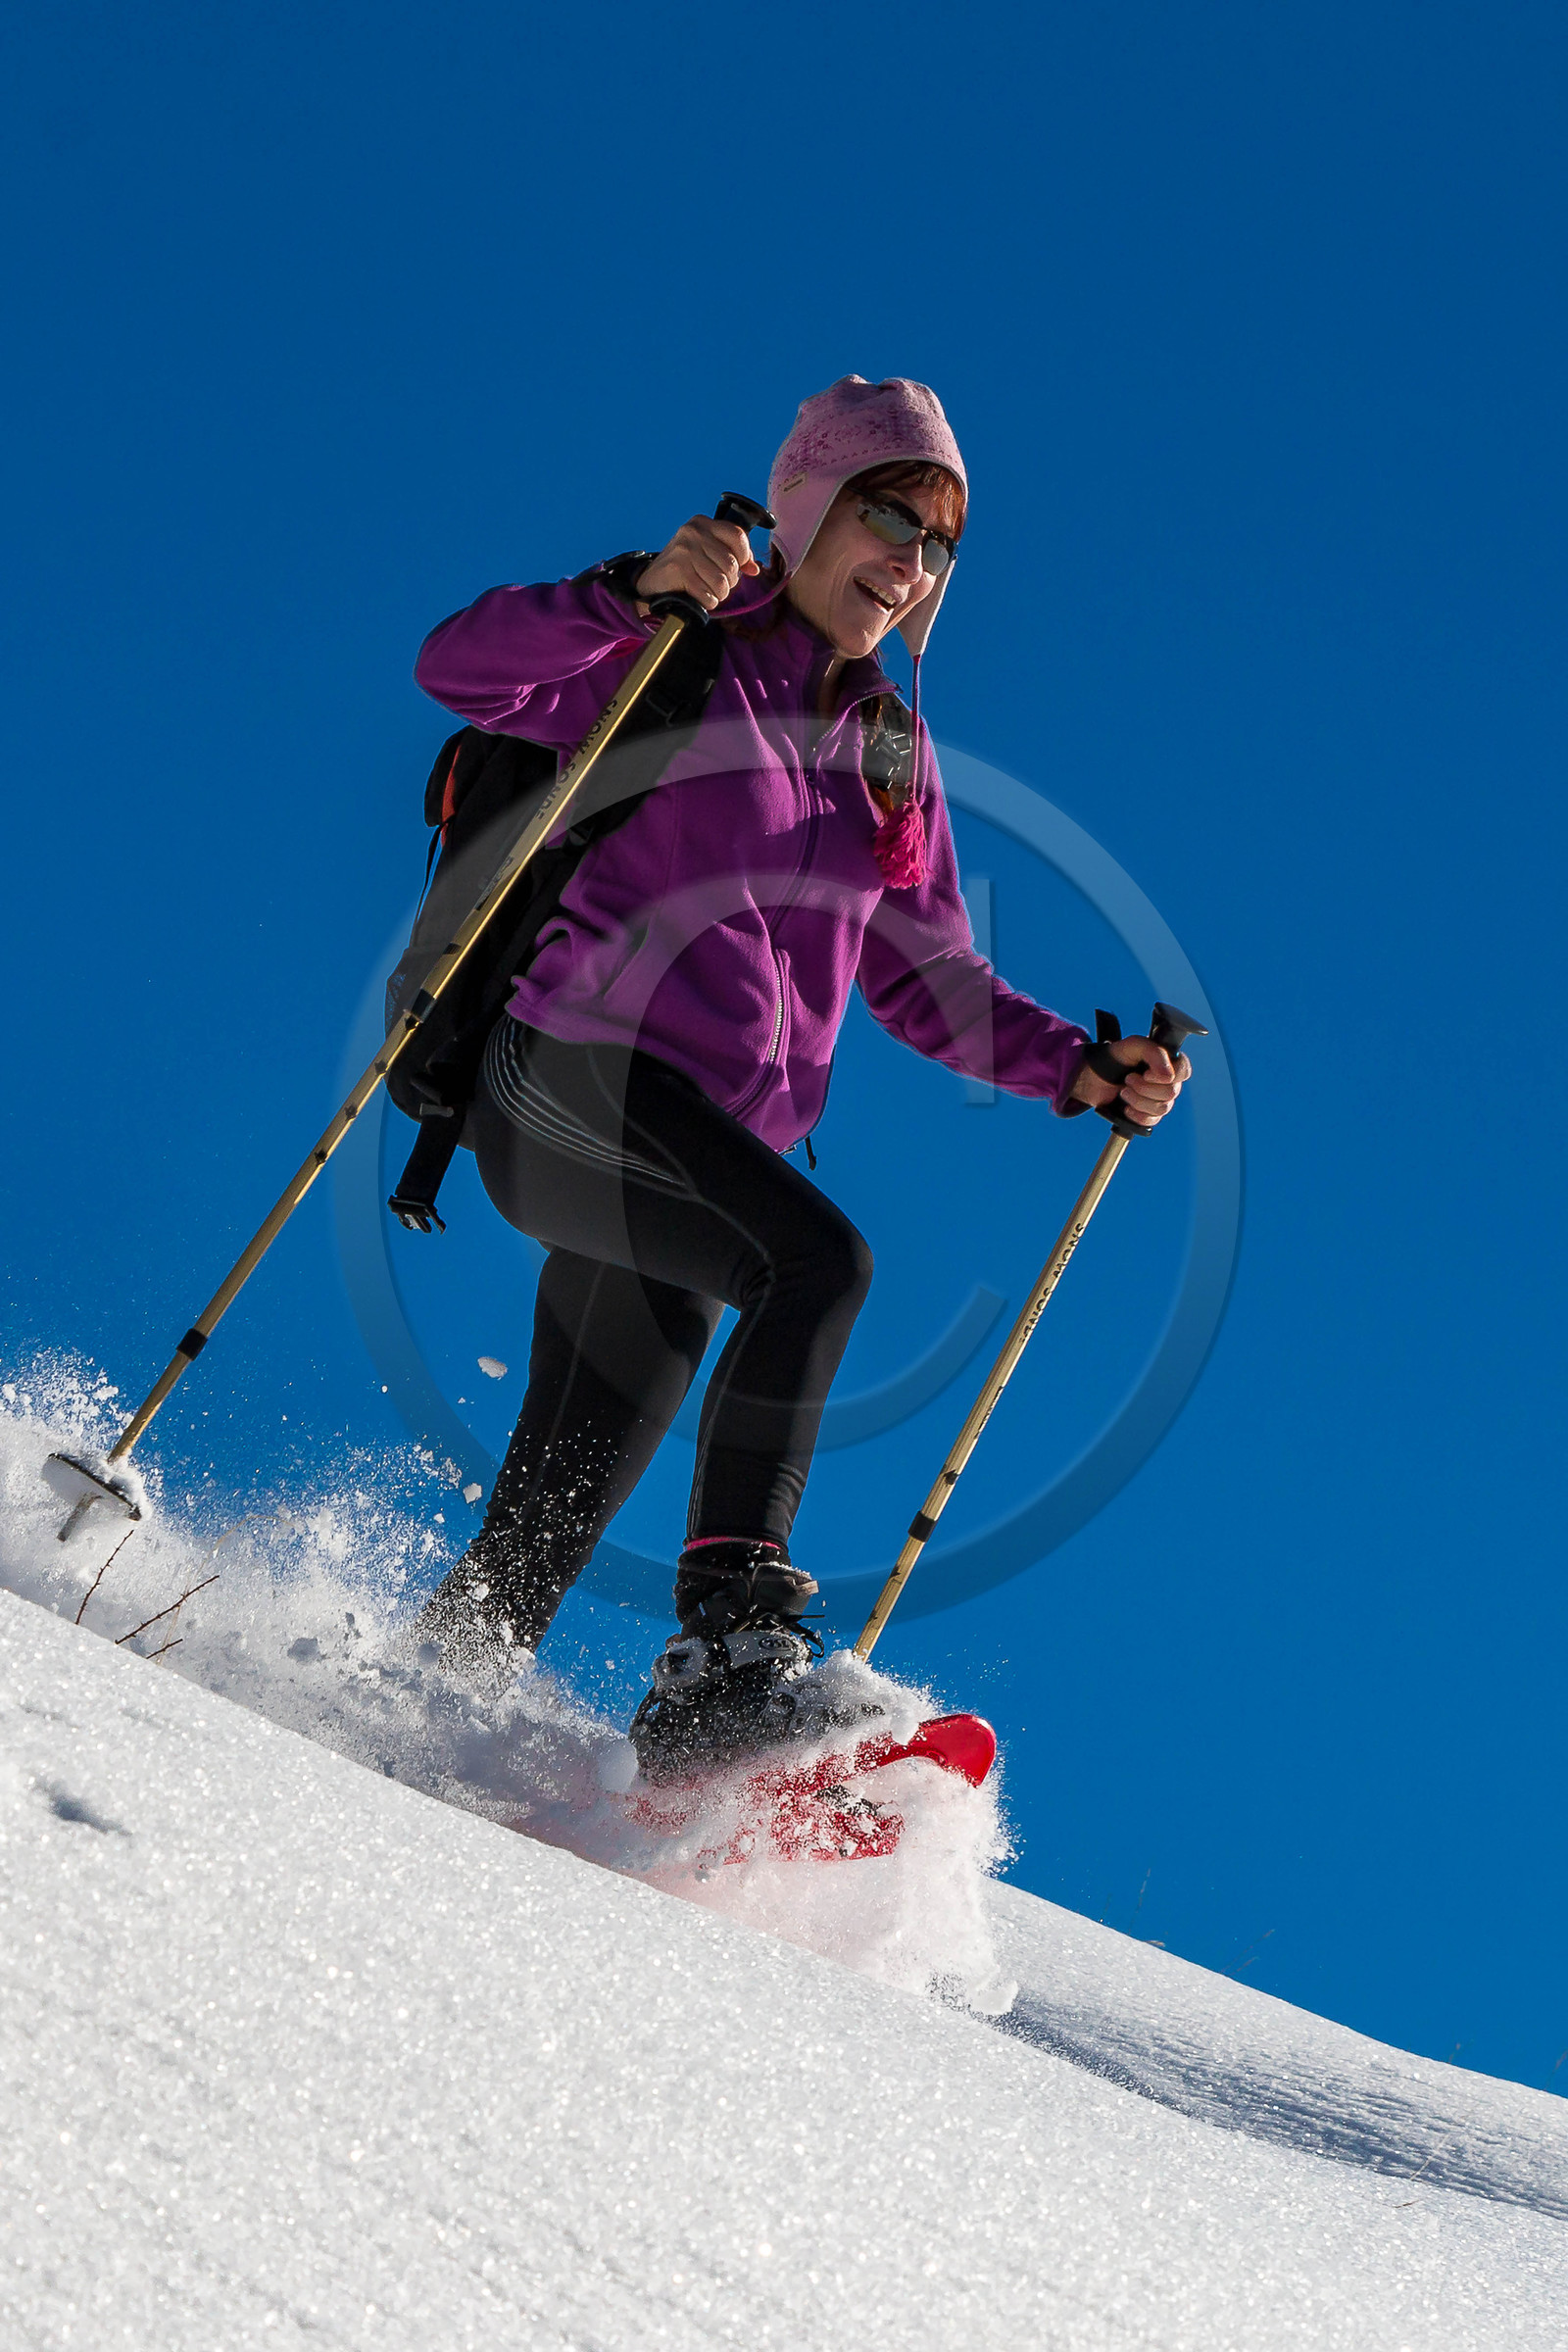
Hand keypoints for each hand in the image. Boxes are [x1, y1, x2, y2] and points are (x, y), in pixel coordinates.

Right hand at [635, 516, 759, 613]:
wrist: (652, 581)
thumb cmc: (685, 567)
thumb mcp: (708, 553)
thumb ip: (732, 556)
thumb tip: (754, 568)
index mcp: (703, 524)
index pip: (738, 536)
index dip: (744, 556)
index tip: (738, 567)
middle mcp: (694, 532)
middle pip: (731, 564)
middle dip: (730, 581)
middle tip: (719, 584)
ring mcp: (684, 550)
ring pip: (721, 581)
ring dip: (719, 594)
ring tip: (710, 591)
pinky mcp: (678, 570)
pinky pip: (707, 593)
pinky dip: (708, 601)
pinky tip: (699, 597)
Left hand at [1070, 1035, 1192, 1128]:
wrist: (1091, 1078)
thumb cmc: (1113, 1057)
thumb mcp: (1132, 1045)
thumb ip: (1153, 1052)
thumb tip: (1168, 1075)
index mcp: (1168, 1061)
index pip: (1184, 1070)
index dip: (1168, 1075)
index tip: (1146, 1073)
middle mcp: (1168, 1081)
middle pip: (1172, 1092)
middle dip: (1144, 1087)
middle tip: (1128, 1079)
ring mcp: (1159, 1099)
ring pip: (1162, 1108)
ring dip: (1138, 1100)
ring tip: (1123, 1091)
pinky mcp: (1149, 1114)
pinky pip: (1152, 1121)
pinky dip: (1136, 1115)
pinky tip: (1126, 1107)